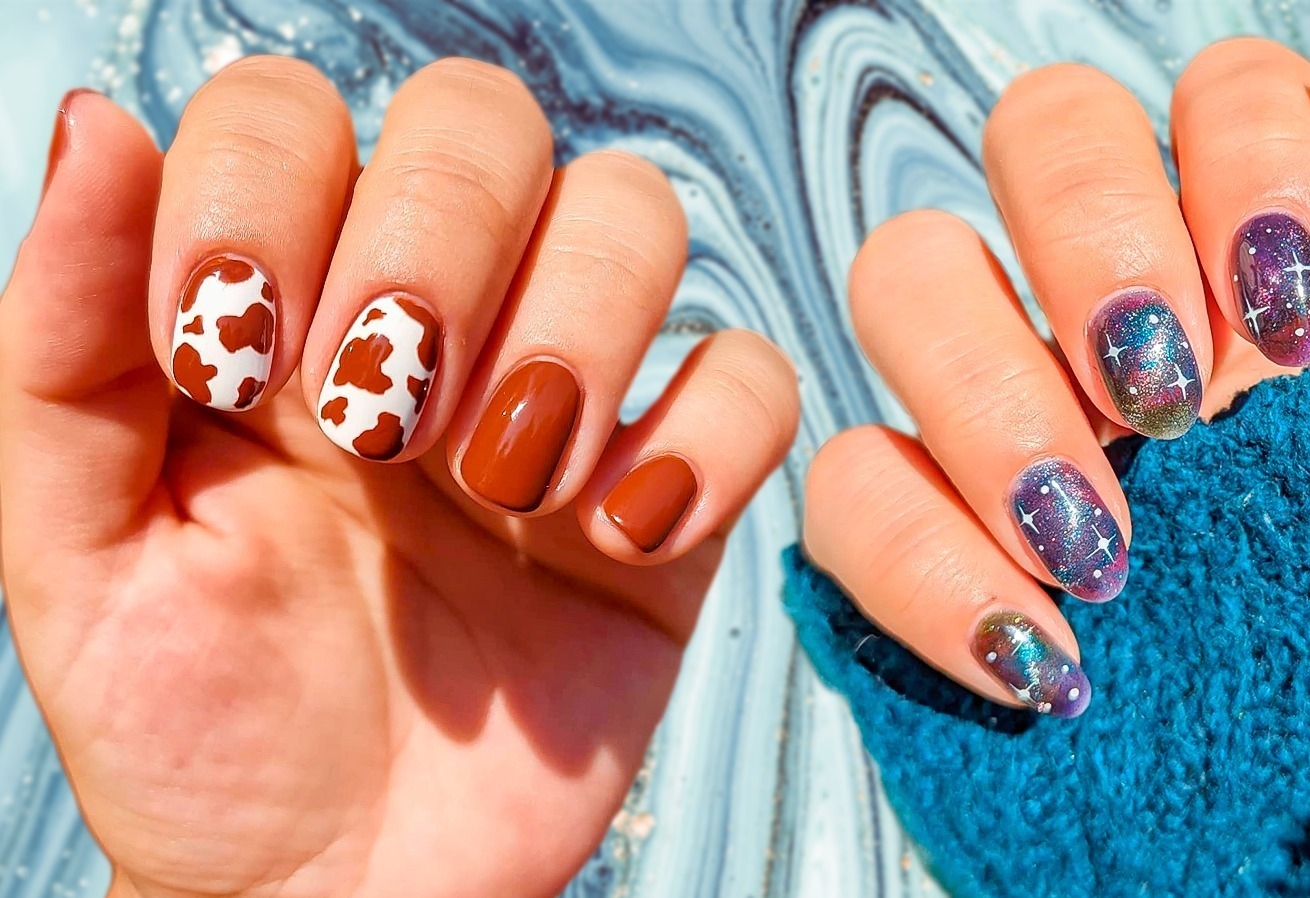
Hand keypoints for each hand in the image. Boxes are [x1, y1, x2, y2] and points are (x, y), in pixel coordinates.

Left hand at [0, 58, 797, 897]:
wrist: (335, 895)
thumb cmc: (201, 735)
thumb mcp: (77, 551)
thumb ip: (63, 344)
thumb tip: (96, 130)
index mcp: (276, 307)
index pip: (294, 113)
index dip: (267, 190)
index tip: (230, 361)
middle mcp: (431, 321)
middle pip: (485, 122)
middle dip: (434, 241)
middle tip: (381, 414)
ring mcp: (564, 398)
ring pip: (635, 214)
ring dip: (575, 325)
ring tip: (503, 477)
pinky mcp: (671, 496)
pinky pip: (754, 385)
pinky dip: (707, 436)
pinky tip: (617, 531)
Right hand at [803, 40, 1309, 717]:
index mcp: (1247, 246)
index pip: (1214, 93)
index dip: (1246, 168)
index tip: (1295, 319)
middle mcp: (1110, 295)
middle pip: (1037, 129)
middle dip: (1097, 237)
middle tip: (1170, 396)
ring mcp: (998, 402)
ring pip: (904, 276)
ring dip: (992, 397)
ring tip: (1099, 545)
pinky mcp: (915, 527)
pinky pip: (846, 490)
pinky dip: (928, 566)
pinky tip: (1041, 651)